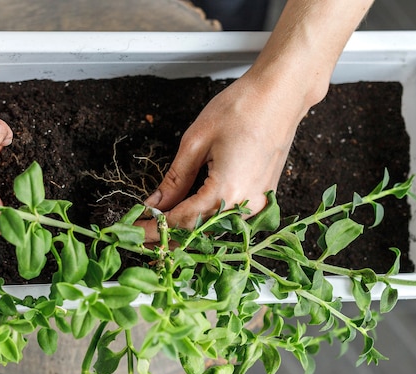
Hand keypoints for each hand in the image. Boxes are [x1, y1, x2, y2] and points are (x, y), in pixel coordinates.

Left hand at [136, 0, 374, 241]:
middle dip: (166, 237)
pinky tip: (187, 217)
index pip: (181, 222)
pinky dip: (206, 220)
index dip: (154, 230)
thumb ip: (175, 180)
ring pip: (214, 229)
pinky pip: (230, 218)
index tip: (133, 232)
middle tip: (140, 237)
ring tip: (158, 229)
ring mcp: (259, 204)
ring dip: (186, 232)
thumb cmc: (241, 109)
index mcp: (226, 192)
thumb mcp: (196, 142)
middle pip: (198, 232)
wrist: (281, 95)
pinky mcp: (264, 198)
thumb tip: (155, 204)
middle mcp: (246, 206)